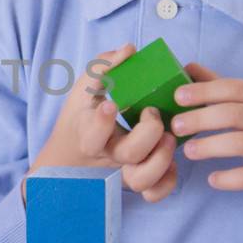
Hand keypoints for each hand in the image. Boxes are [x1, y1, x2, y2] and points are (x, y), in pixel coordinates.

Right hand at [29, 44, 177, 202]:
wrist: (72, 155)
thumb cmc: (81, 116)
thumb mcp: (84, 89)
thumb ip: (103, 67)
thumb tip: (129, 50)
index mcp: (89, 133)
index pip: (92, 136)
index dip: (102, 124)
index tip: (111, 106)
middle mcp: (107, 156)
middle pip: (130, 154)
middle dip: (148, 132)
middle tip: (151, 112)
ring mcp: (123, 171)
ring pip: (143, 180)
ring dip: (161, 159)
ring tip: (168, 137)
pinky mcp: (138, 180)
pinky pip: (155, 192)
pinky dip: (167, 180)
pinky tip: (170, 158)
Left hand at [170, 62, 242, 223]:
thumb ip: (222, 89)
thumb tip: (189, 67)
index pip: (235, 88)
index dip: (205, 90)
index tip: (178, 96)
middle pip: (235, 114)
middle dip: (201, 118)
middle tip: (176, 126)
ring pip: (241, 143)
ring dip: (210, 146)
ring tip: (188, 151)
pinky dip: (228, 178)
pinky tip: (212, 179)